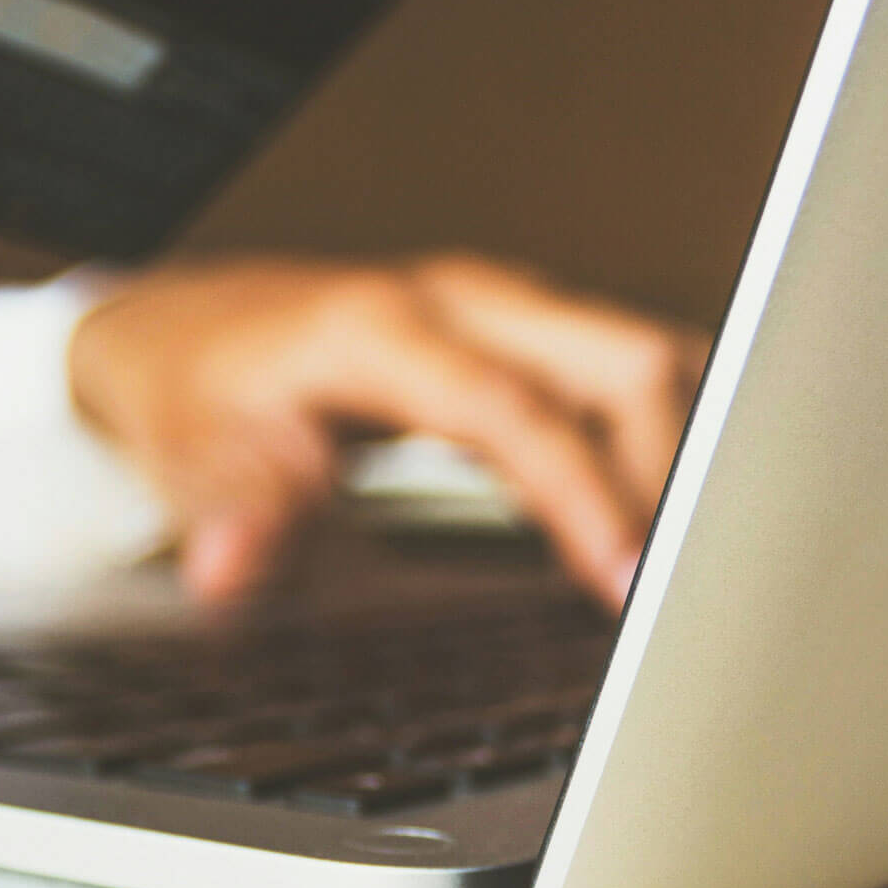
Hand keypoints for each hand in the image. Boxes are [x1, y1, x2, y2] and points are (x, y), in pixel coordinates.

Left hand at [67, 254, 706, 607]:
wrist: (179, 326)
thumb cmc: (193, 389)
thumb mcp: (190, 454)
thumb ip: (231, 510)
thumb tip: (228, 570)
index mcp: (382, 327)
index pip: (517, 410)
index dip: (584, 495)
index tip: (628, 582)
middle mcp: (458, 299)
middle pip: (622, 360)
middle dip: (677, 470)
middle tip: (693, 588)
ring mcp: (498, 306)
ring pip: (643, 355)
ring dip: (688, 450)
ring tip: (708, 562)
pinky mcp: (519, 330)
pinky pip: (625, 371)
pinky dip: (667, 435)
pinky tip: (678, 513)